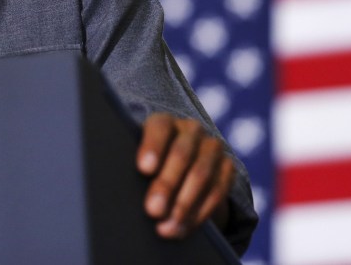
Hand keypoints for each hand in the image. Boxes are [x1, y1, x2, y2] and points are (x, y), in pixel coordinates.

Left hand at [137, 113, 233, 238]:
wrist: (182, 167)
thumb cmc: (149, 165)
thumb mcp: (141, 162)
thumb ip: (138, 169)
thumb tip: (123, 193)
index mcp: (164, 122)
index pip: (159, 128)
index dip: (152, 147)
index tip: (144, 169)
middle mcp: (191, 130)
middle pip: (181, 155)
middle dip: (166, 185)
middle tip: (153, 210)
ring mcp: (212, 147)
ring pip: (201, 175)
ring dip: (183, 205)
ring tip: (166, 227)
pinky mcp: (227, 167)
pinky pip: (217, 192)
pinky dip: (199, 214)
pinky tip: (183, 228)